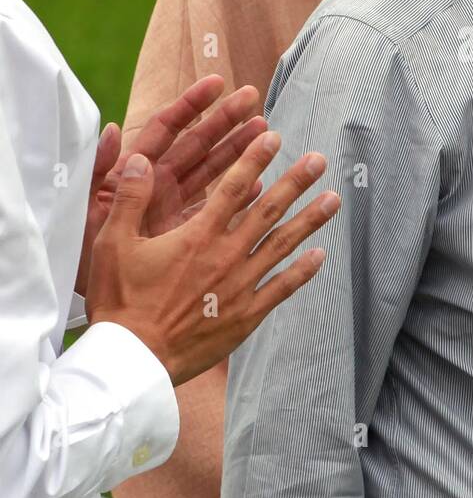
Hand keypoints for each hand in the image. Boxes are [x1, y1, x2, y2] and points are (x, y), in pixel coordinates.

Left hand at [75, 76, 266, 294]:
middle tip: (253, 98)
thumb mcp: (87, 214)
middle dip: (225, 120)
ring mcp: (176, 209)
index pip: (166, 129)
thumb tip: (115, 130)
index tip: (218, 84)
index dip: (191, 104)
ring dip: (239, 151)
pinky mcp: (189, 234)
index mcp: (134, 174)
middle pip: (197, 144)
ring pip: (213, 172)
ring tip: (266, 131)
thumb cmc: (84, 261)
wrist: (100, 310)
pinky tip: (263, 185)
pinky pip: (220, 209)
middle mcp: (158, 186)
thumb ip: (98, 171)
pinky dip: (241, 197)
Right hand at [85, 130, 340, 386]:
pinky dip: (303, 271)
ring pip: (283, 246)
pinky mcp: (246, 316)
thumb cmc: (120, 302)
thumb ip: (131, 199)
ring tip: (334, 199)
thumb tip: (139, 160)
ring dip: (309, 220)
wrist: (134, 359)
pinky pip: (282, 289)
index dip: (255, 159)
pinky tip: (320, 255)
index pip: (233, 188)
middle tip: (319, 160)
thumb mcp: (113, 244)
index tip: (274, 138)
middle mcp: (226, 255)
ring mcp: (240, 286)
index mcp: (197, 235)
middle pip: (269, 211)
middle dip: (296, 182)